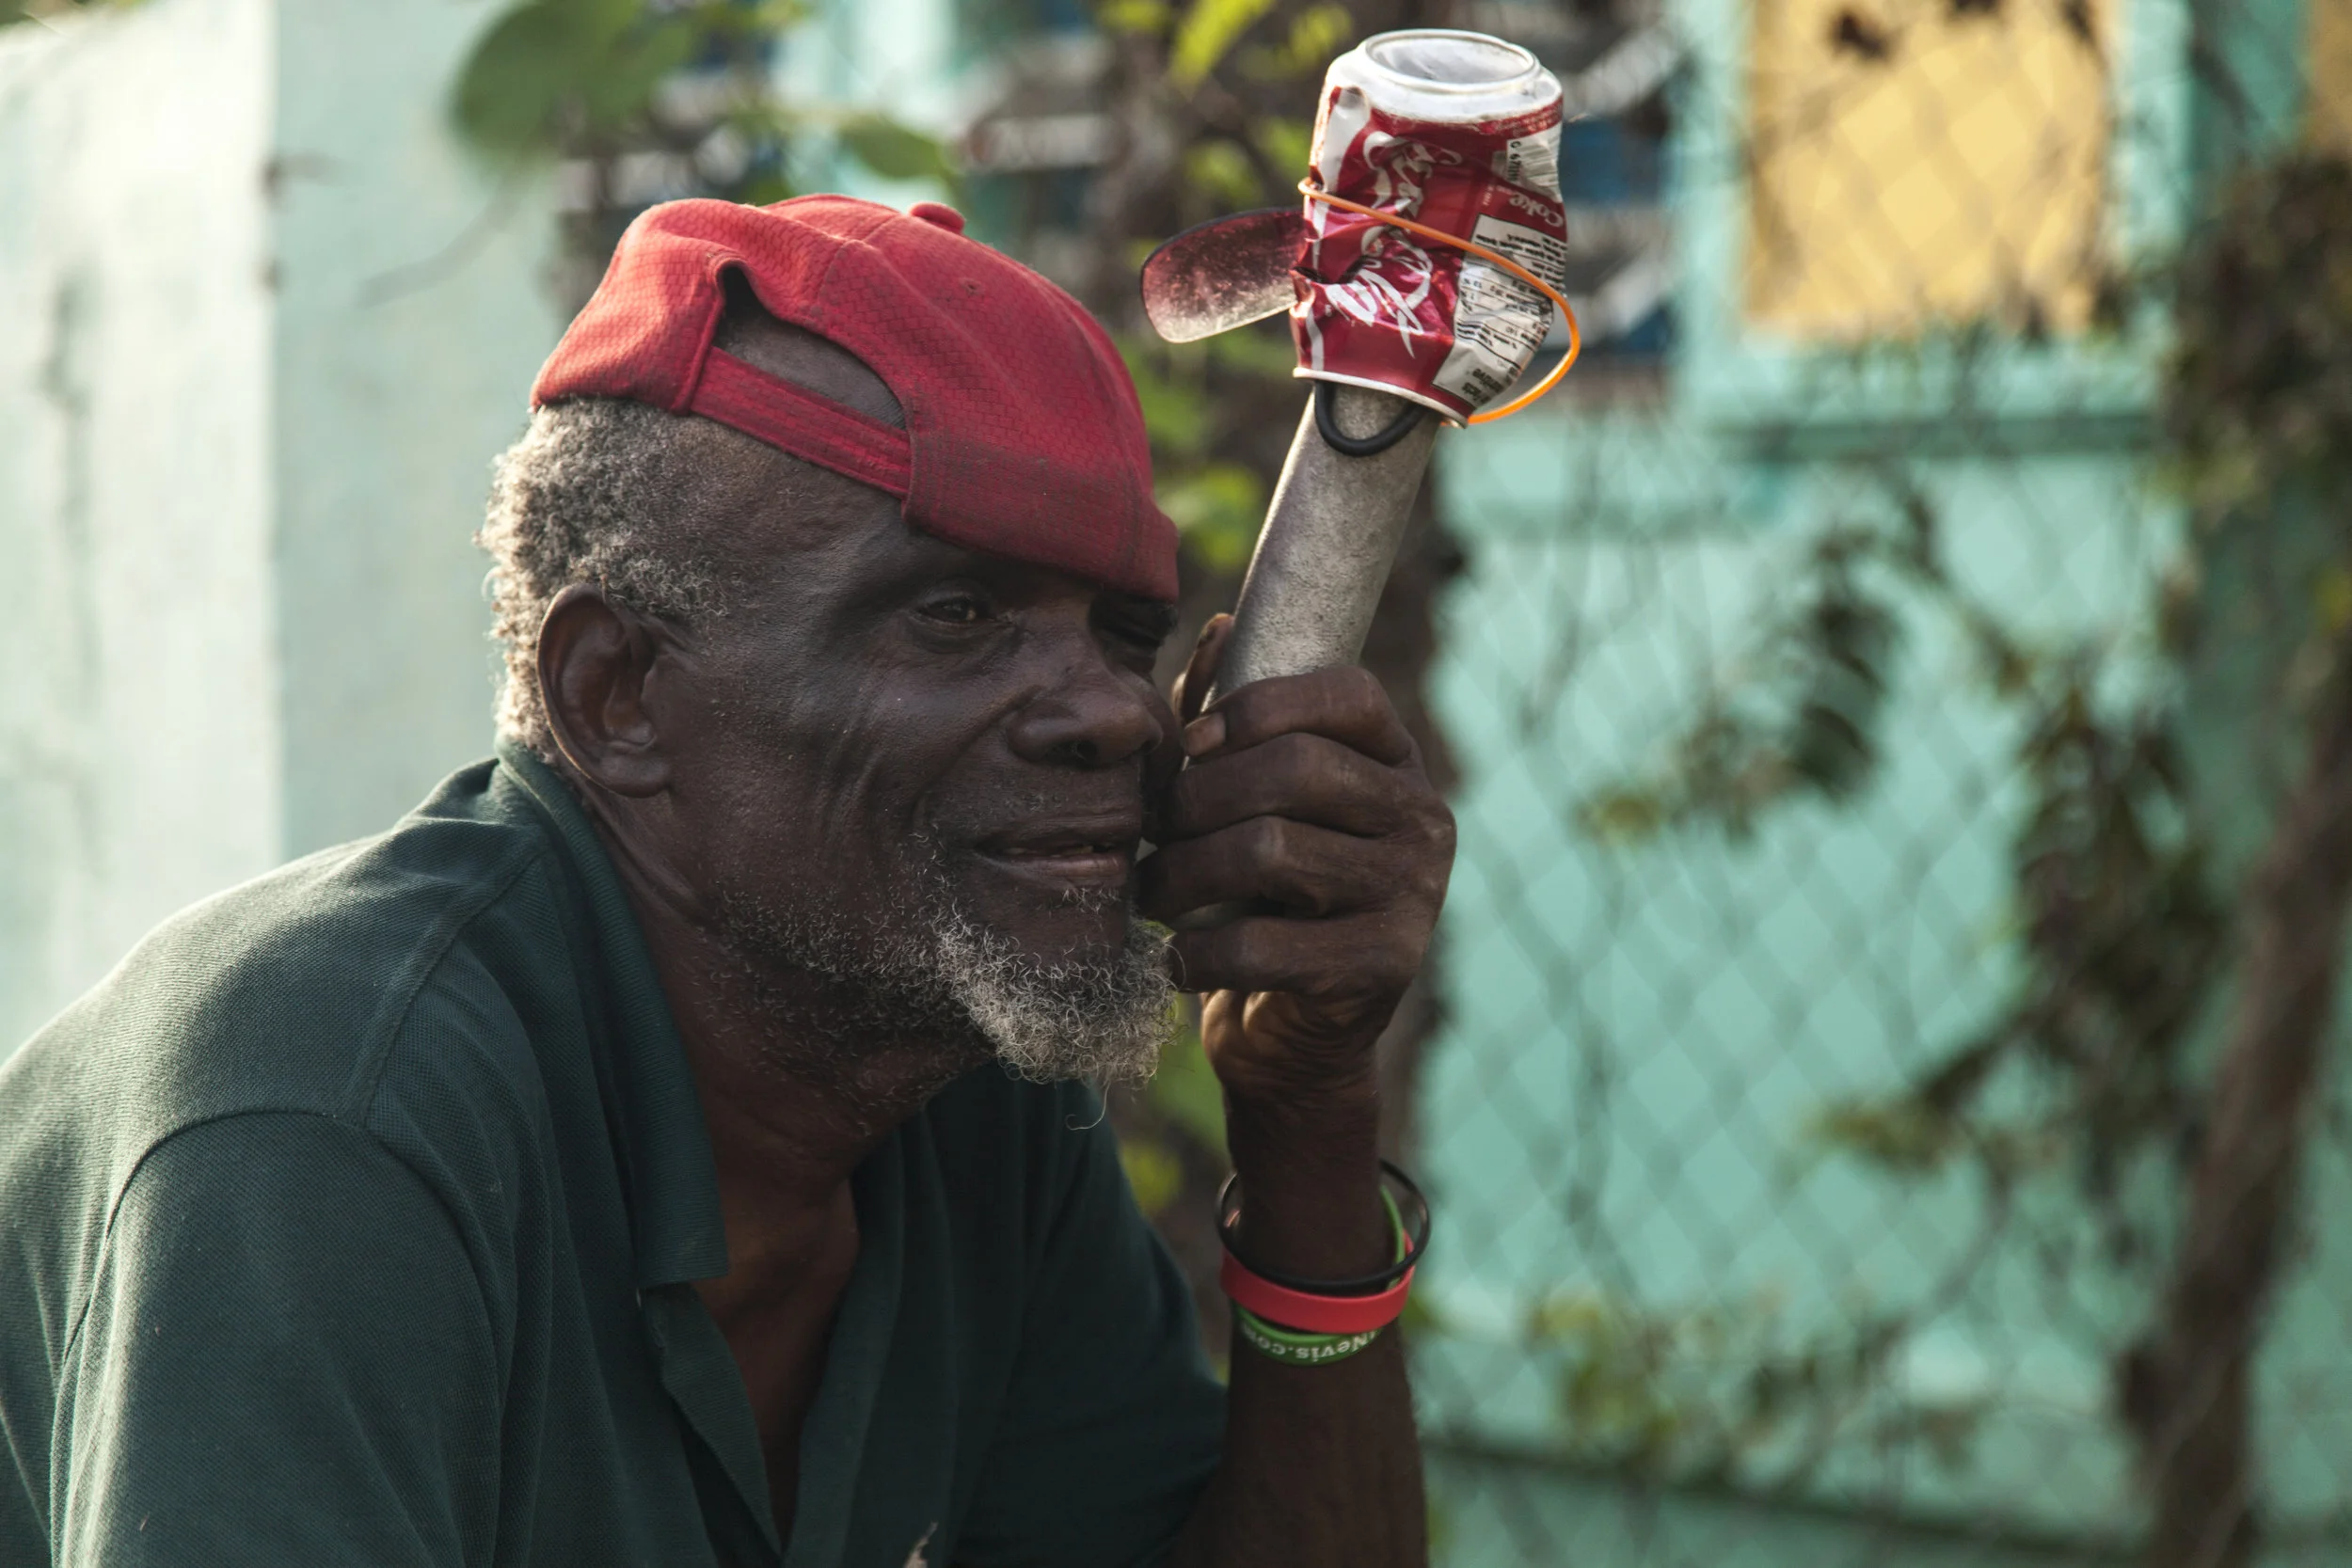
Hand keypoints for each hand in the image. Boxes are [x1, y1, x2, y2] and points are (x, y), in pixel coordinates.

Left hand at [1139, 616, 1455, 1110]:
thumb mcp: (1247, 805)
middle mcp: (1424, 821)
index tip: (1192, 745)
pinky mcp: (1382, 970)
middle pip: (1297, 770)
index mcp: (1398, 764)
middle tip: (1151, 836)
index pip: (1348, 695)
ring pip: (1272, 852)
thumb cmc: (1261, 903)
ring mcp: (1414, 898)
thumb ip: (1227, 723)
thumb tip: (1214, 626)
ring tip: (1152, 895)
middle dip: (1198, 800)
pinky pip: (1263, 945)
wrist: (1292, 1042)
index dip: (1259, 706)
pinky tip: (1177, 962)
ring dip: (1183, 875)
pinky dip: (1197, 954)